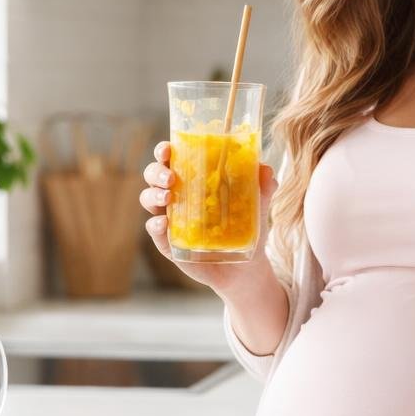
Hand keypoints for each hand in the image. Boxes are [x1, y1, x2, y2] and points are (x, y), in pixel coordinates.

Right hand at [140, 140, 277, 293]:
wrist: (244, 267)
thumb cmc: (245, 228)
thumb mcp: (257, 206)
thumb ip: (262, 187)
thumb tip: (266, 169)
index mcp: (192, 179)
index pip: (172, 159)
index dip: (165, 151)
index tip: (168, 148)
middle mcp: (176, 195)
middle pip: (153, 175)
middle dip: (157, 171)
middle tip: (170, 177)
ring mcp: (169, 218)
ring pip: (148, 198)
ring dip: (153, 195)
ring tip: (167, 197)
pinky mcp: (168, 242)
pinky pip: (153, 230)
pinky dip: (155, 224)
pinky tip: (164, 222)